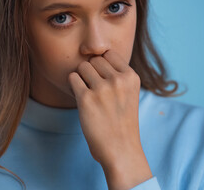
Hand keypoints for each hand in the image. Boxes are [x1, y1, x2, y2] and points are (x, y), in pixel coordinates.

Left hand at [68, 49, 152, 188]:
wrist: (121, 150)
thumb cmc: (122, 121)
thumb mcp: (130, 93)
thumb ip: (118, 75)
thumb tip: (95, 56)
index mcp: (131, 77)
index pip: (109, 54)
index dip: (102, 65)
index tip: (103, 78)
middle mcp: (118, 80)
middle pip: (94, 59)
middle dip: (91, 71)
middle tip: (94, 88)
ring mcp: (102, 89)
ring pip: (82, 67)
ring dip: (81, 78)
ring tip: (88, 93)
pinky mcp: (85, 99)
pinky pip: (72, 78)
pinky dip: (73, 86)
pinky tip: (80, 98)